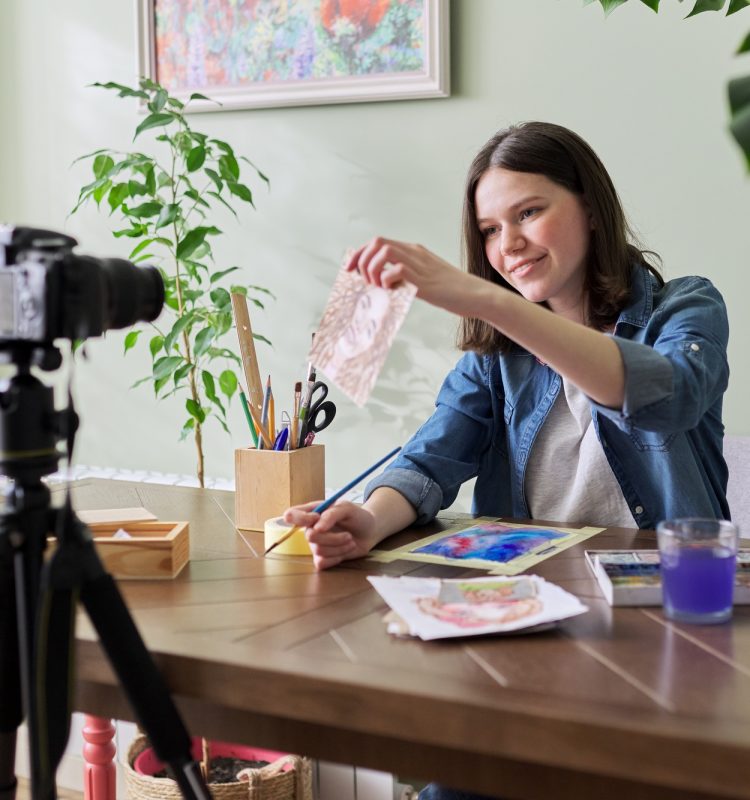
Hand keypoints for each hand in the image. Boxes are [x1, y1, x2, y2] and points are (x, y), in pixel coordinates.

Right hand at [282, 500, 379, 570]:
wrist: (369, 532)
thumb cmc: (357, 516)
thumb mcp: (347, 508)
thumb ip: (331, 514)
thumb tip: (317, 528)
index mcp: (312, 512)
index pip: (291, 515)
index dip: (300, 518)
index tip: (316, 518)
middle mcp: (311, 529)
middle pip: (310, 536)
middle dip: (332, 537)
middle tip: (348, 535)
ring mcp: (316, 544)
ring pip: (319, 550)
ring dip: (339, 547)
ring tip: (351, 541)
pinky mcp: (323, 558)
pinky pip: (322, 563)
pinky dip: (337, 557)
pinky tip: (346, 550)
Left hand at [345, 237, 481, 315]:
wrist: (475, 295)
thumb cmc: (450, 291)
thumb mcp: (423, 278)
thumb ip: (404, 277)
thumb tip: (382, 284)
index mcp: (413, 251)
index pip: (378, 242)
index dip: (359, 254)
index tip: (349, 270)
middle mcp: (415, 253)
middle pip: (377, 242)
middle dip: (362, 260)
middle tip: (363, 280)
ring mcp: (420, 265)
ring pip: (385, 252)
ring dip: (373, 269)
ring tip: (378, 286)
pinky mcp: (425, 281)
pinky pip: (397, 270)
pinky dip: (387, 280)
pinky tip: (392, 291)